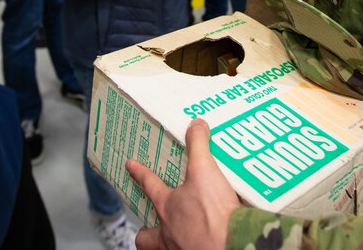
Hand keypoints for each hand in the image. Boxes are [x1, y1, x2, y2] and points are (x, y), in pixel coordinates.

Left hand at [128, 119, 239, 249]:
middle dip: (147, 232)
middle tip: (151, 227)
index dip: (140, 173)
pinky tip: (204, 240)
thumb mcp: (205, 171)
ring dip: (168, 243)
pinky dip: (193, 246)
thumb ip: (199, 147)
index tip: (130, 165)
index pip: (149, 185)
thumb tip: (196, 125)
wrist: (232, 247)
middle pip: (146, 237)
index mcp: (168, 207)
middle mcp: (169, 233)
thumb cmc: (211, 214)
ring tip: (178, 236)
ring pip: (163, 249)